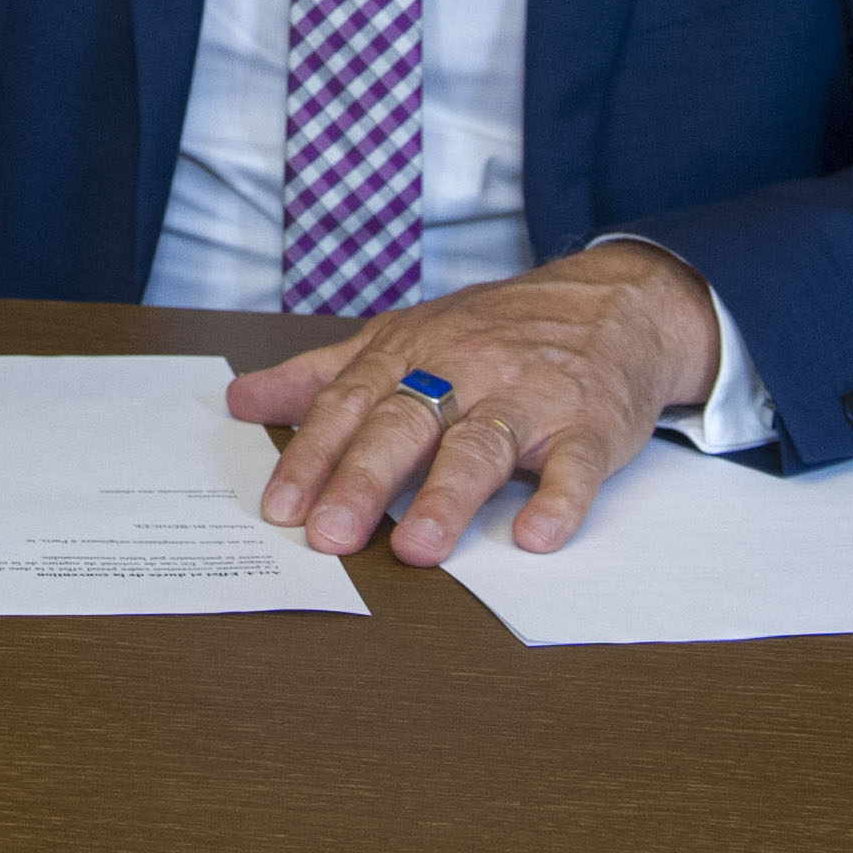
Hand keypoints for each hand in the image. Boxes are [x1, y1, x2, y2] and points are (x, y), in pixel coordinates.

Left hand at [226, 242, 720, 565]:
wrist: (610, 303)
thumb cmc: (494, 330)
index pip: (349, 406)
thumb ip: (323, 374)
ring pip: (481, 446)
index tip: (279, 507)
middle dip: (364, 480)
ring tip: (417, 548)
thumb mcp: (401, 338)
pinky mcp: (590, 423)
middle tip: (329, 535)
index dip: (312, 457)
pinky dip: (559, 500)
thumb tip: (242, 400)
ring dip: (448, 497)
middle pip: (405, 426)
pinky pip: (575, 465)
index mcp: (411, 355)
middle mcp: (463, 372)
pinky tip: (536, 536)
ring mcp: (528, 397)